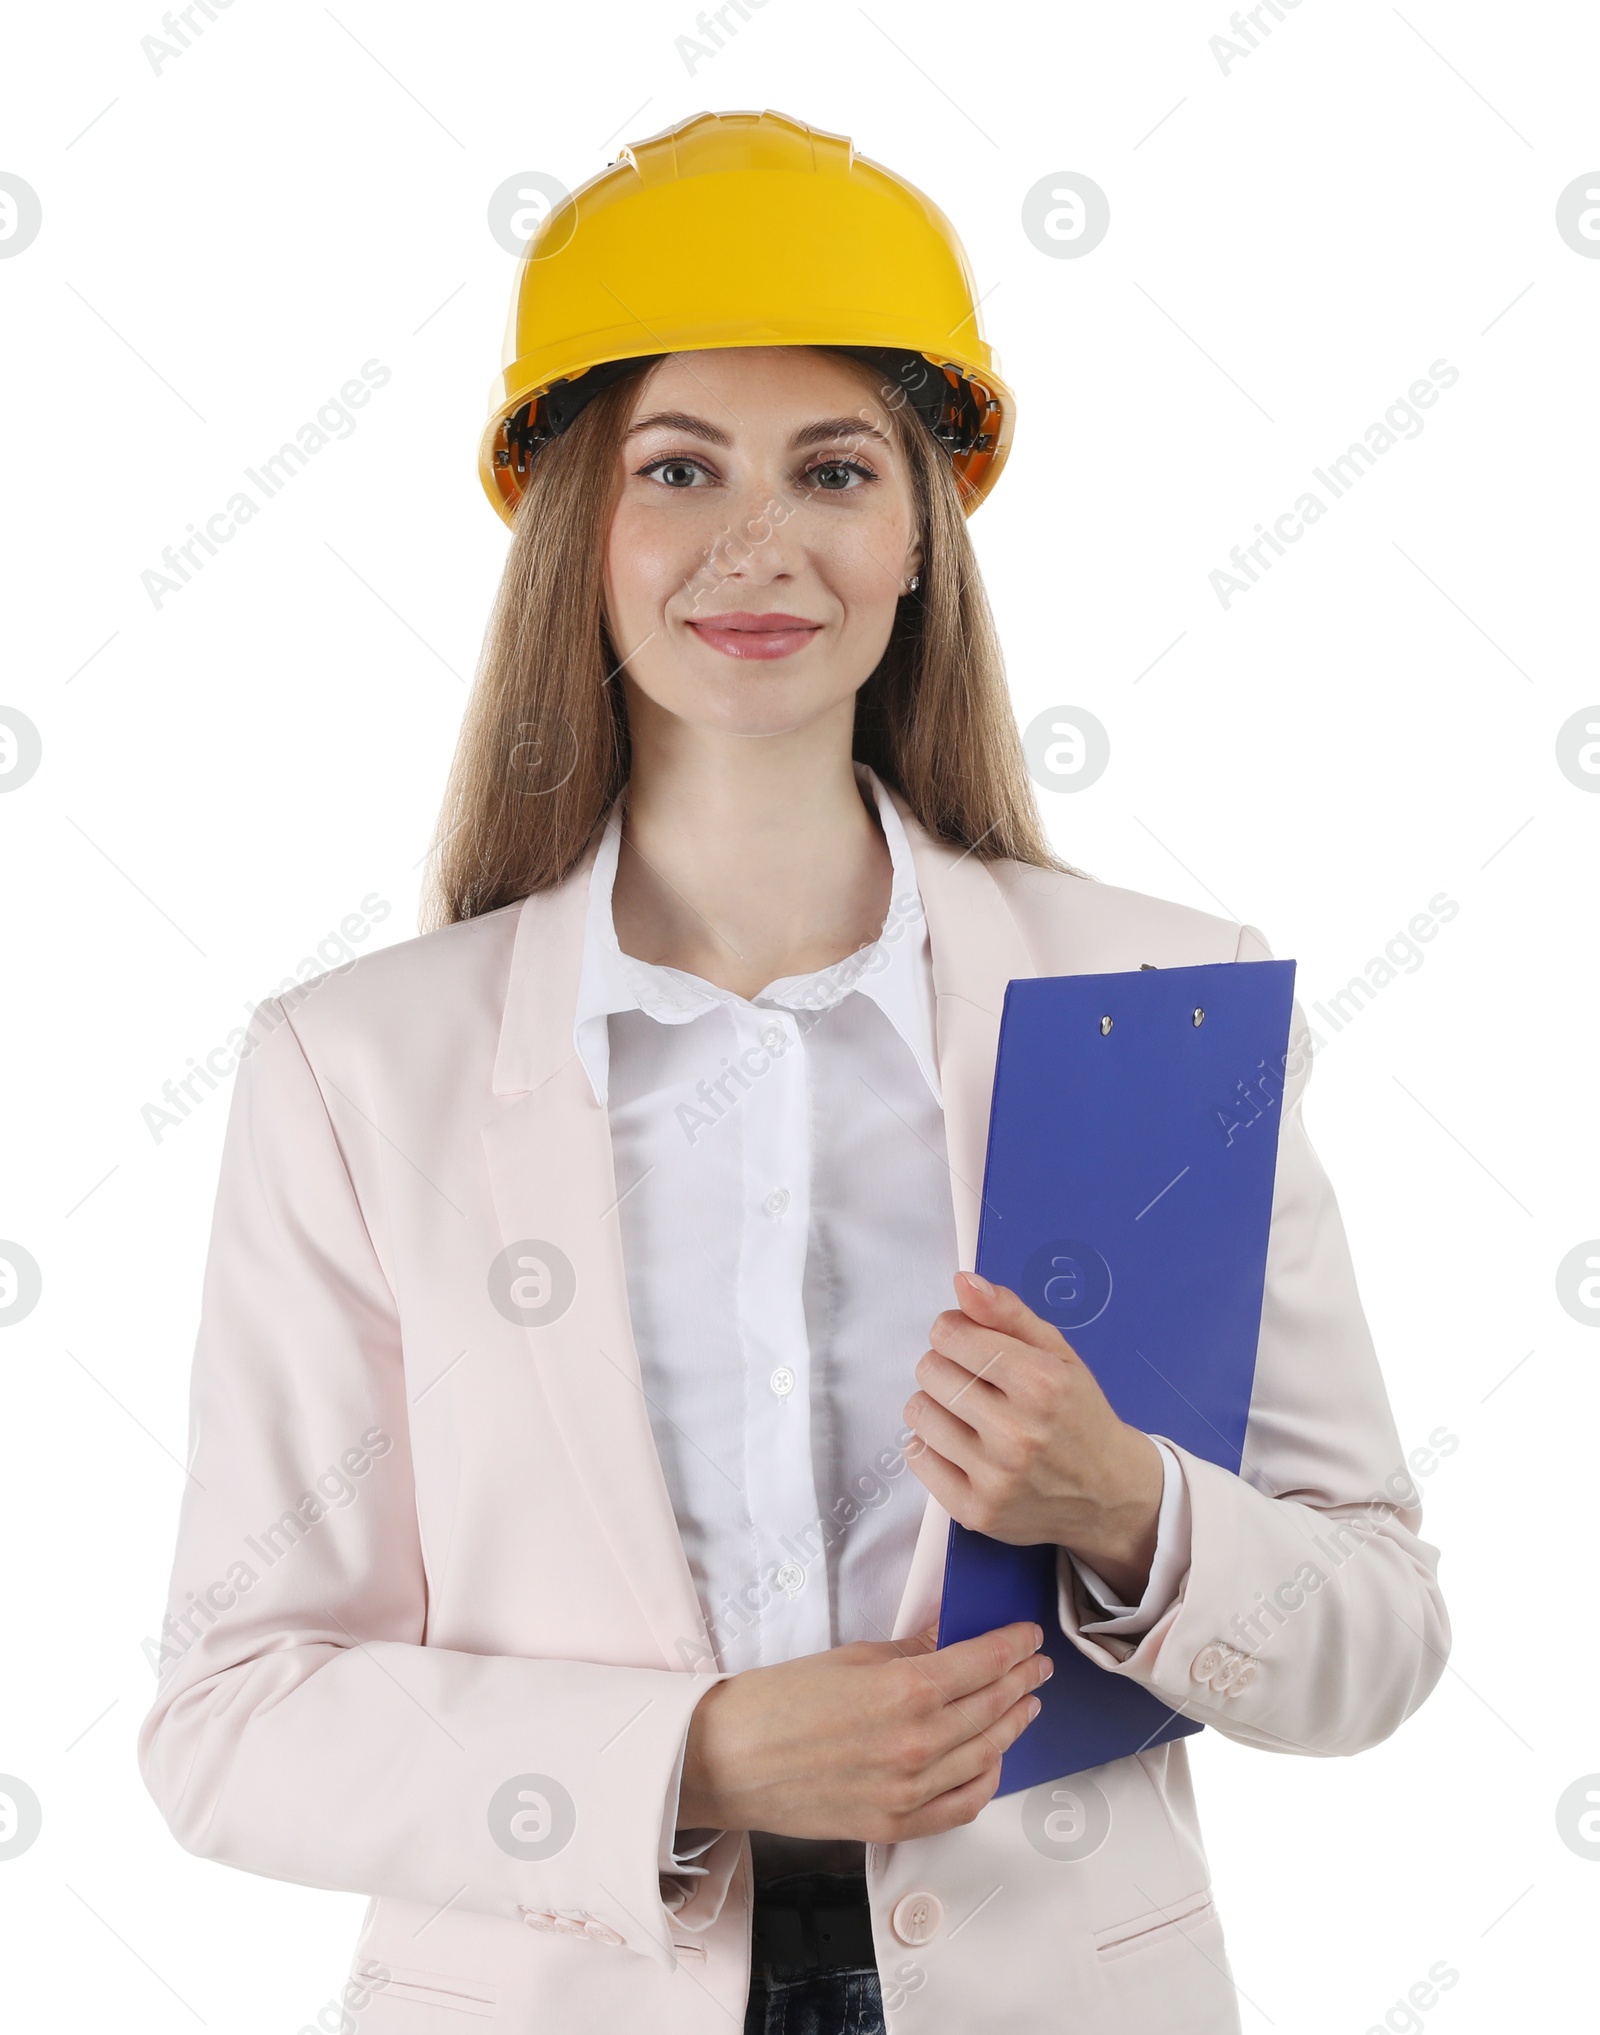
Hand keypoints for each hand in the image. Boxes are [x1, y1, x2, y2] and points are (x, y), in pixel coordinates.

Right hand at [677, 1622, 1050, 1841]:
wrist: (729, 1760)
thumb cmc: (777, 1702)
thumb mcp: (851, 1657)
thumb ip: (912, 1650)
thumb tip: (951, 1635)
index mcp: (905, 1692)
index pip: (984, 1663)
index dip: (1014, 1645)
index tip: (1029, 1634)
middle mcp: (917, 1744)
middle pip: (993, 1706)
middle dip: (1021, 1679)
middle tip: (1036, 1663)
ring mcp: (910, 1791)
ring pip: (987, 1755)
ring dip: (1014, 1724)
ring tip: (1025, 1704)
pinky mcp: (897, 1824)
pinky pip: (962, 1805)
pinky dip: (987, 1780)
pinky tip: (993, 1760)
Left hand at [904, 1271, 1163, 1603]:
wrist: (1109, 1494)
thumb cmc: (1078, 1414)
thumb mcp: (1059, 1354)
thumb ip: (1008, 1313)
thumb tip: (963, 1283)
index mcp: (1041, 1383)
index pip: (950, 1335)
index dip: (954, 1332)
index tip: (969, 1343)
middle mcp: (1017, 1432)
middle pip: (930, 1371)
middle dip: (946, 1367)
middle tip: (976, 1384)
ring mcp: (995, 1477)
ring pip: (918, 1412)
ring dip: (937, 1407)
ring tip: (969, 1415)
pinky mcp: (976, 1511)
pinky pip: (917, 1458)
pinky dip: (932, 1447)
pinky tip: (963, 1446)